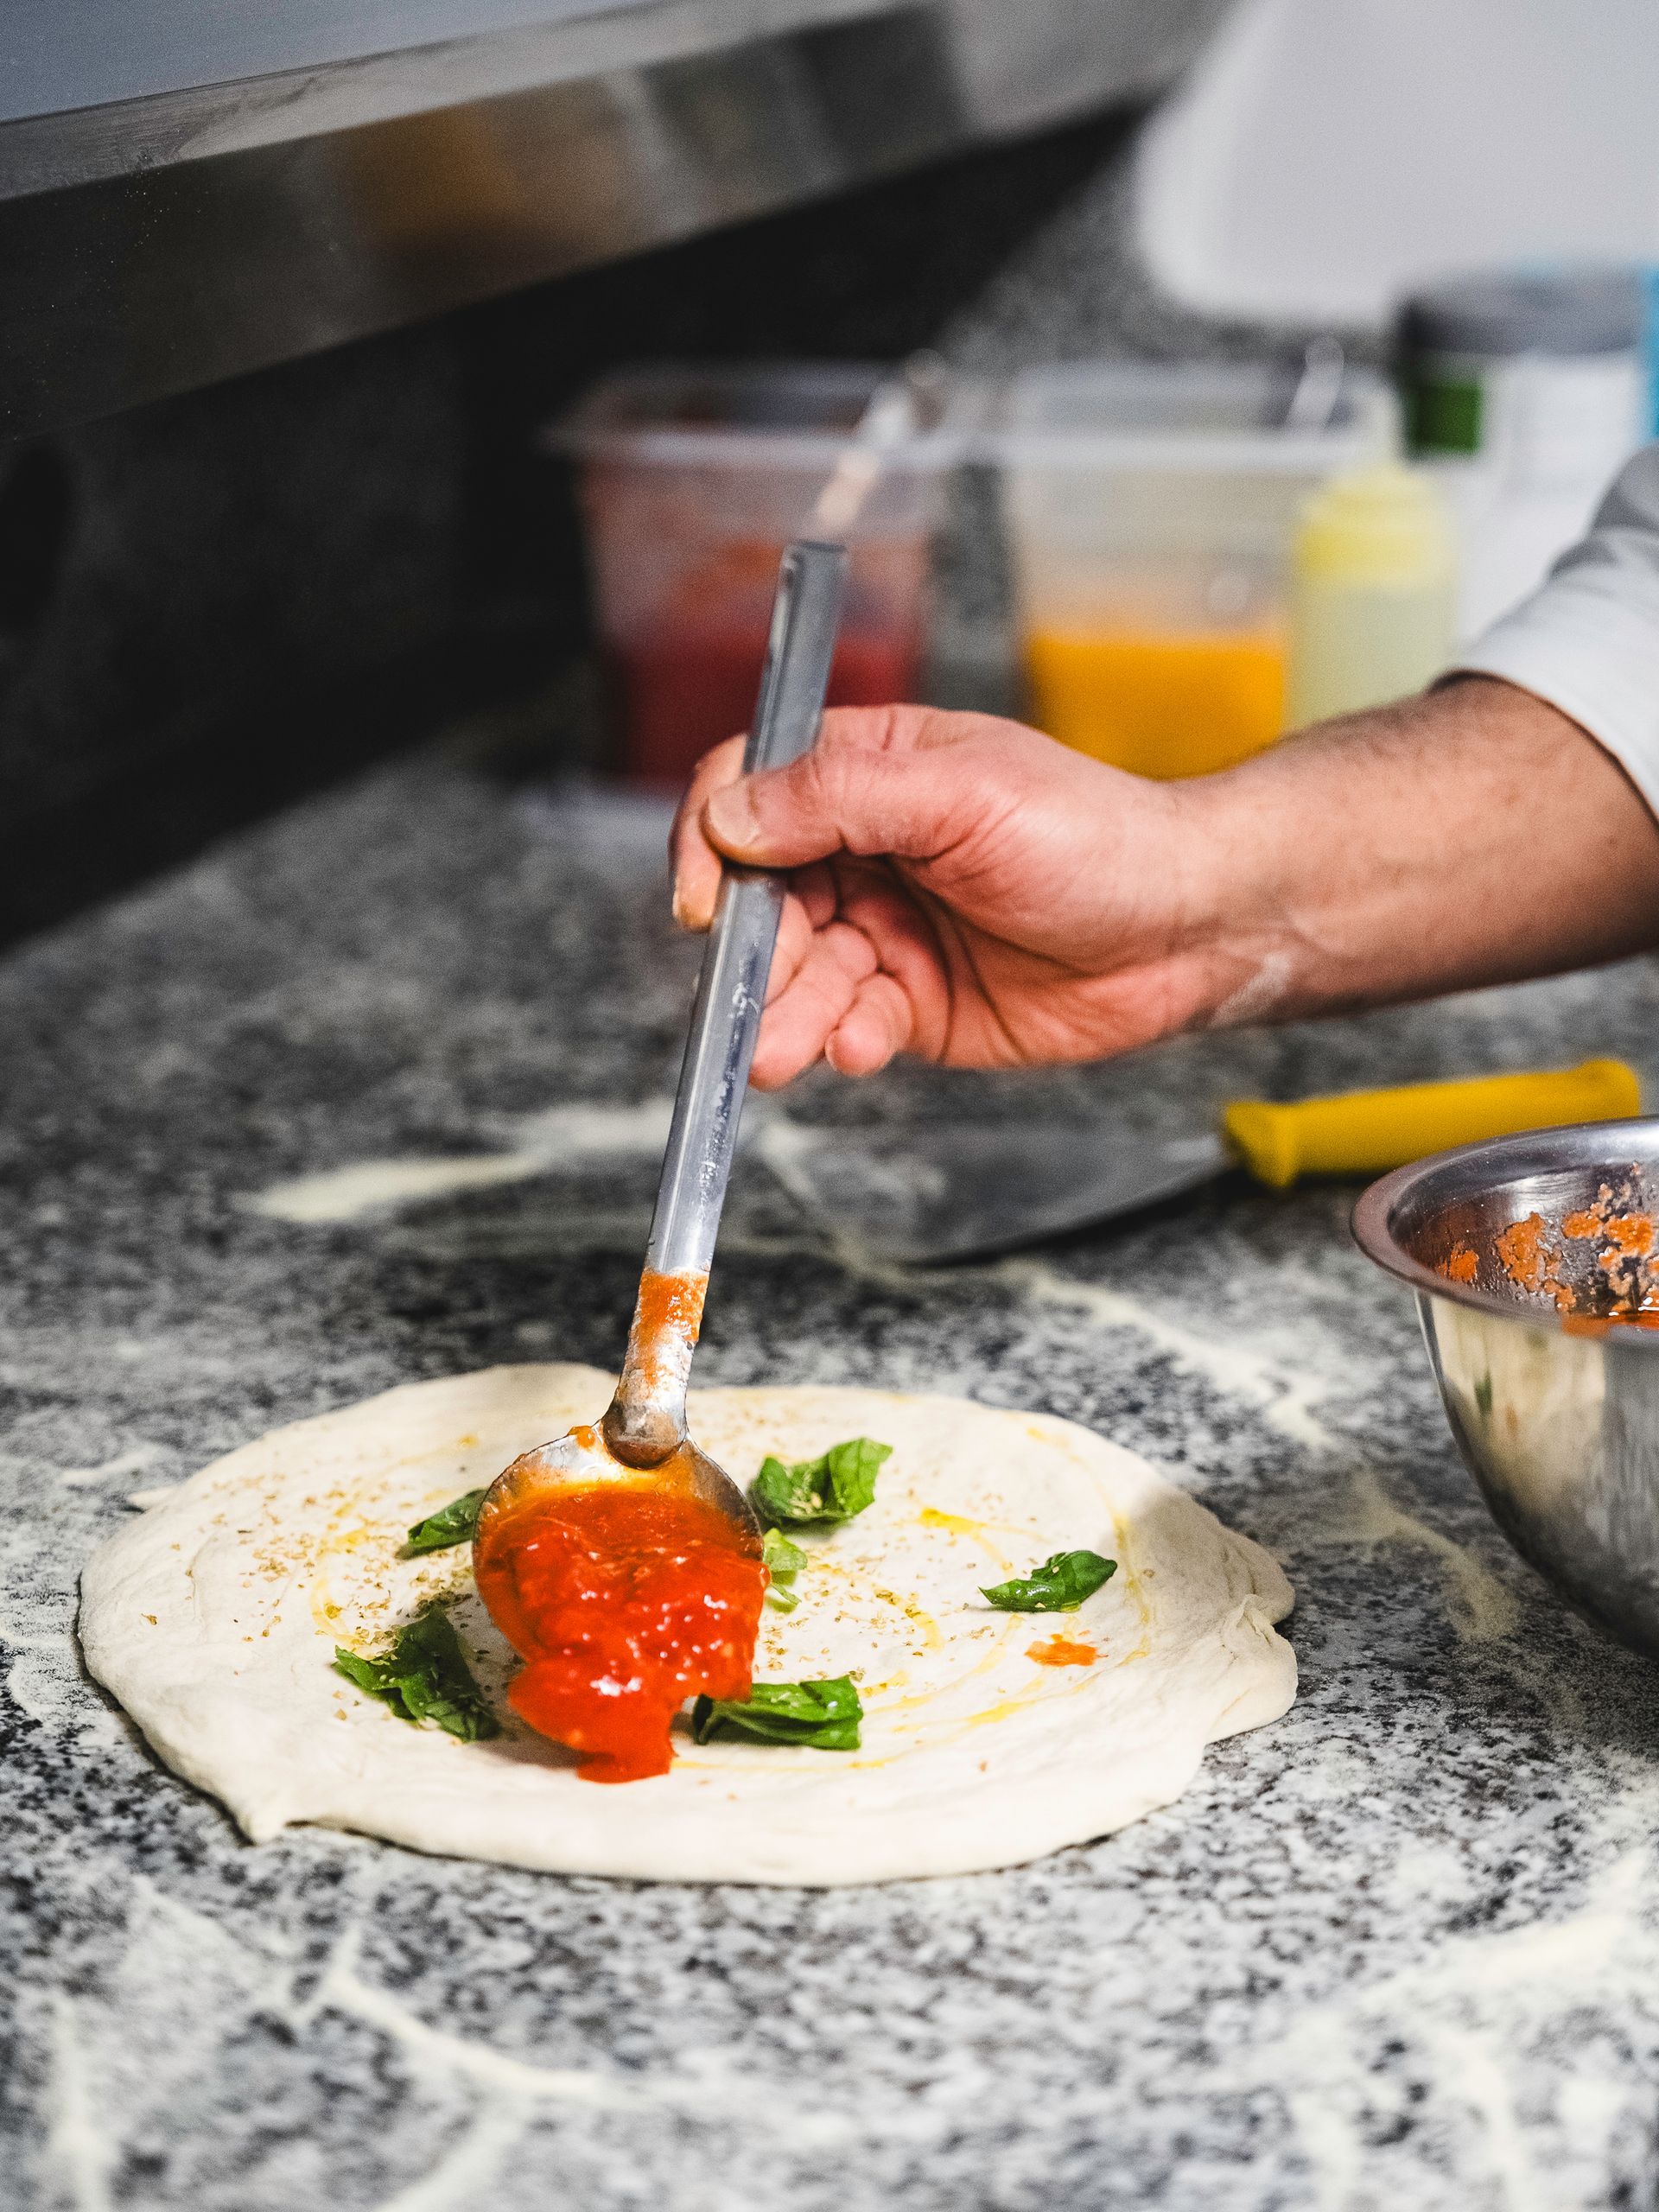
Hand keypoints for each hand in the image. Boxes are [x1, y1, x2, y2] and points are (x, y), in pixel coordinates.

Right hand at [669, 705, 1252, 1086]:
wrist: (1187, 931)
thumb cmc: (1097, 837)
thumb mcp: (964, 792)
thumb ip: (840, 795)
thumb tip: (732, 814)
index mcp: (866, 773)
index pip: (745, 791)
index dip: (710, 842)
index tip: (703, 899)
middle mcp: (862, 850)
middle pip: (754, 899)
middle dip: (748, 953)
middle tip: (757, 990)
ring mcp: (882, 930)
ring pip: (791, 976)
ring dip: (780, 1015)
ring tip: (785, 1049)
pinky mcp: (909, 1003)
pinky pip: (844, 1025)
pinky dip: (840, 1041)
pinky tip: (865, 1045)